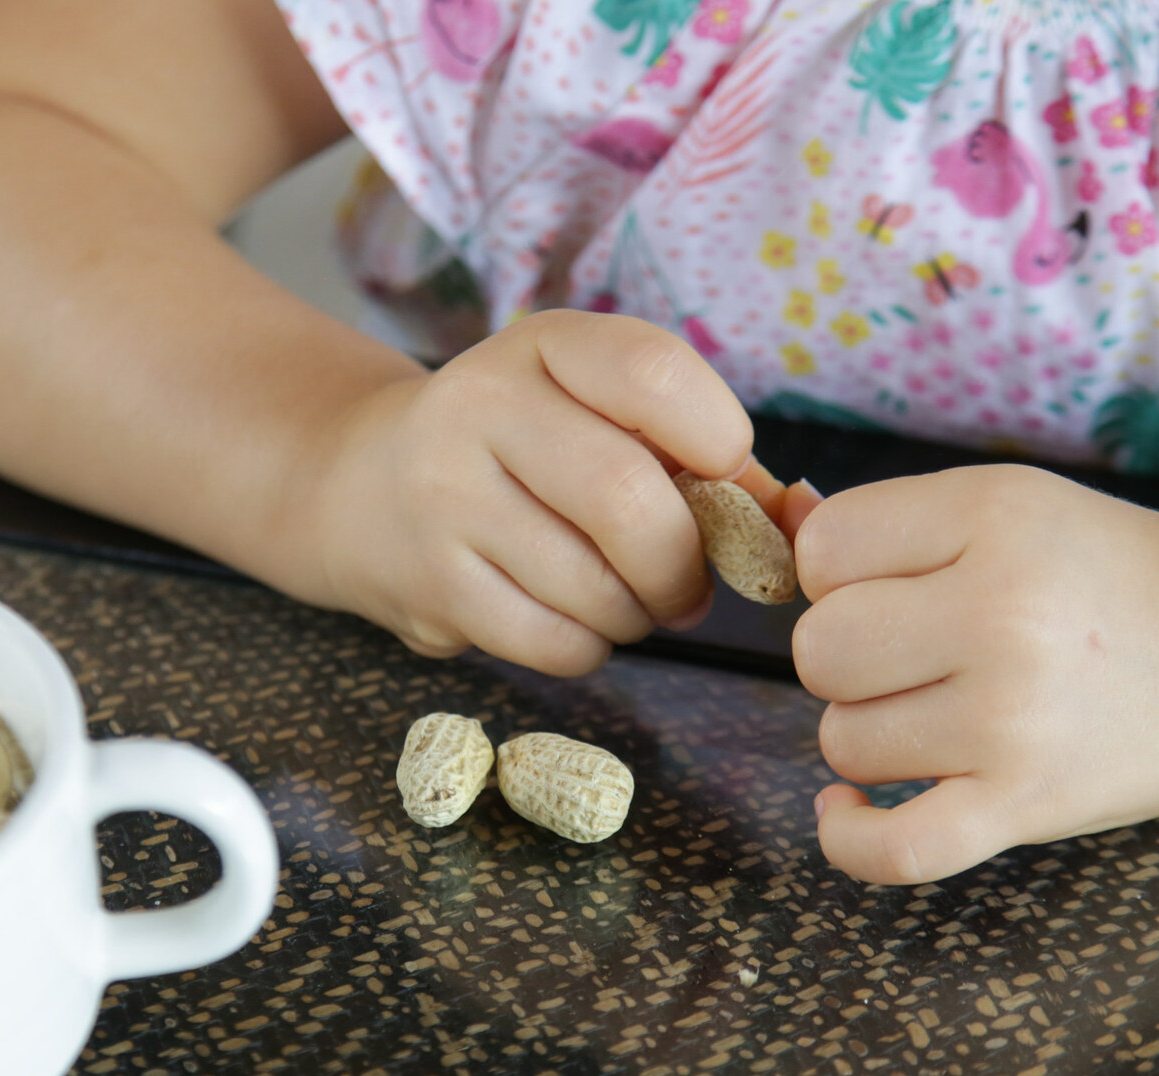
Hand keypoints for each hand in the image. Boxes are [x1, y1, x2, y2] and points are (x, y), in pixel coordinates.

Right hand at [281, 311, 819, 675]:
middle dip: (683, 564)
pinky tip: (572, 621)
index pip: (651, 371)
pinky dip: (590, 648)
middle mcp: (480, 405)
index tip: (722, 472)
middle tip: (686, 585)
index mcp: (542, 345)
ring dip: (638, 614)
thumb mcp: (594, 412)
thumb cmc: (520, 453)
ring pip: (595, 585)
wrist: (356, 485)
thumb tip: (801, 522)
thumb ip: (702, 454)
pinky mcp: (430, 583)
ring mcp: (445, 496)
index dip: (715, 436)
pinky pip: (553, 641)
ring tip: (623, 599)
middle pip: (629, 499)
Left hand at [792, 464, 1158, 883]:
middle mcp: (1003, 614)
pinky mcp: (1024, 807)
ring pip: (842, 740)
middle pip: (819, 651)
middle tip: (923, 653)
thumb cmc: (1108, 577)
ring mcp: (1013, 721)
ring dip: (871, 732)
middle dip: (851, 655)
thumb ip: (891, 520)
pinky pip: (889, 850)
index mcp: (996, 516)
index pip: (824, 550)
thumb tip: (778, 522)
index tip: (901, 585)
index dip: (842, 572)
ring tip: (944, 709)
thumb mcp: (1014, 506)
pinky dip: (847, 837)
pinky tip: (845, 806)